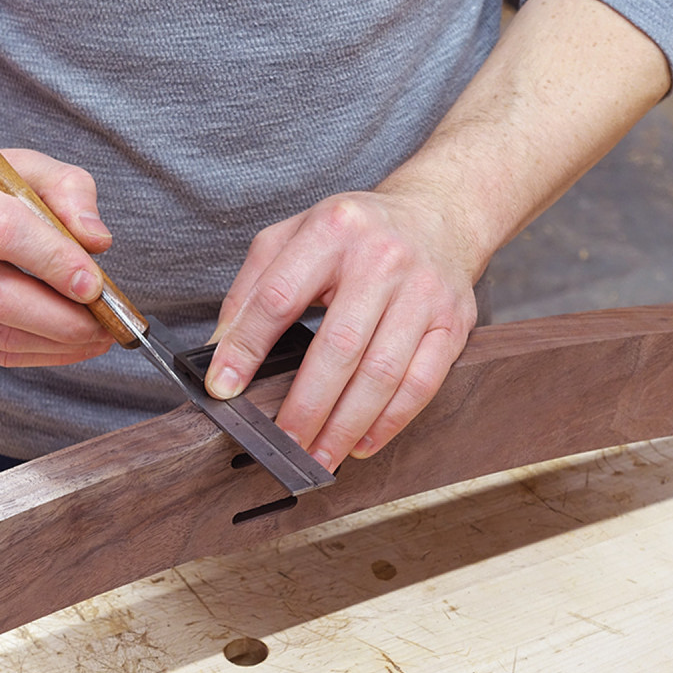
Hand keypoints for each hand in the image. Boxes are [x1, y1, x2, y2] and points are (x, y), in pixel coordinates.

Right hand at [0, 148, 115, 365]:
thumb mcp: (26, 167)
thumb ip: (70, 193)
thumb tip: (98, 242)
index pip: (1, 231)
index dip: (53, 262)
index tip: (96, 285)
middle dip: (63, 319)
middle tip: (108, 324)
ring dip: (57, 344)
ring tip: (98, 336)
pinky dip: (38, 354)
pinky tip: (69, 346)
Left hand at [205, 190, 480, 471]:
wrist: (438, 215)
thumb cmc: (355, 234)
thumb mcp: (293, 236)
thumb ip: (251, 290)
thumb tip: (219, 353)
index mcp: (331, 230)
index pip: (278, 298)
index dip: (246, 349)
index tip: (224, 389)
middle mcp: (382, 259)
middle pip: (338, 347)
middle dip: (305, 406)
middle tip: (282, 444)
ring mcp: (423, 292)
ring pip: (381, 373)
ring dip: (345, 425)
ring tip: (319, 457)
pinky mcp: (453, 322)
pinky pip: (421, 383)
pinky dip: (389, 422)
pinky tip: (361, 443)